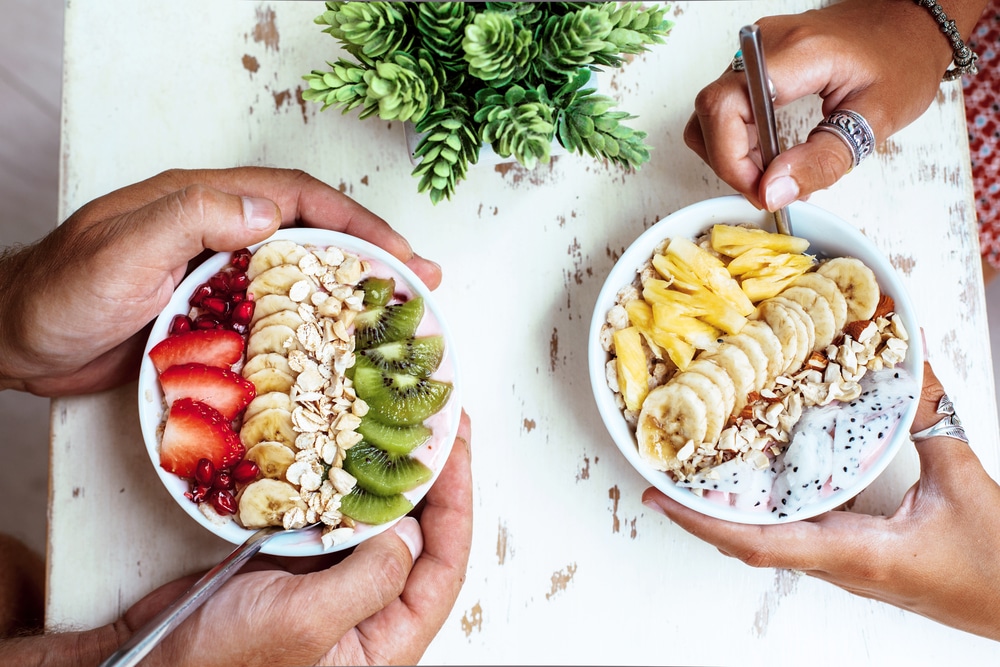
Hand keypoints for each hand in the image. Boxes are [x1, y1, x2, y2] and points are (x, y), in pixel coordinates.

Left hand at [0, 167, 441, 396]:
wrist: (11, 341)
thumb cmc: (58, 293)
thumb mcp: (122, 247)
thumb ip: (191, 219)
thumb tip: (268, 210)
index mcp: (204, 202)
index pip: (297, 200)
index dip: (356, 222)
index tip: (400, 252)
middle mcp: (217, 233)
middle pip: (311, 234)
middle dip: (370, 254)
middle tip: (420, 285)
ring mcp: (215, 276)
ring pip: (297, 278)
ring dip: (347, 295)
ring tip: (393, 322)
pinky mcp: (209, 316)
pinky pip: (273, 317)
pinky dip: (310, 331)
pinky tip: (332, 356)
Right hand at [114, 410, 472, 666]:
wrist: (151, 661)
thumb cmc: (222, 665)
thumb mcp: (305, 624)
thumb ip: (370, 580)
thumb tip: (413, 530)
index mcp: (387, 640)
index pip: (444, 565)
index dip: (456, 501)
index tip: (454, 446)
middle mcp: (370, 612)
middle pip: (422, 536)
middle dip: (432, 477)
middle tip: (437, 420)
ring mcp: (337, 585)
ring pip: (382, 521)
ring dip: (391, 472)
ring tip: (402, 422)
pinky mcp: (304, 565)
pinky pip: (338, 517)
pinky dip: (346, 482)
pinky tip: (350, 446)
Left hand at [643, 361, 999, 640]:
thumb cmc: (997, 565)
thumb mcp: (962, 482)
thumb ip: (929, 418)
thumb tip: (909, 361)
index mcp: (856, 553)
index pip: (759, 543)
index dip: (703, 522)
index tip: (660, 499)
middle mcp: (839, 566)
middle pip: (749, 543)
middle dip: (701, 514)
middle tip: (665, 476)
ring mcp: (845, 568)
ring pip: (770, 543)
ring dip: (728, 515)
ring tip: (695, 478)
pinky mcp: (858, 563)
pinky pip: (796, 539)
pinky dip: (765, 514)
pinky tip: (757, 488)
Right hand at [684, 0, 985, 210]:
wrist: (910, 24)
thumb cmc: (903, 61)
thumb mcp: (876, 120)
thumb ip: (823, 160)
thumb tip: (771, 193)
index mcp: (796, 54)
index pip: (725, 107)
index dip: (730, 159)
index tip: (762, 191)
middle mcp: (764, 45)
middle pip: (710, 113)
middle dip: (731, 163)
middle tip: (771, 189)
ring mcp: (755, 51)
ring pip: (710, 114)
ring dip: (732, 155)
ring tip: (775, 174)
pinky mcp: (754, 62)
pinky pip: (726, 107)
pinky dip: (739, 141)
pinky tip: (773, 155)